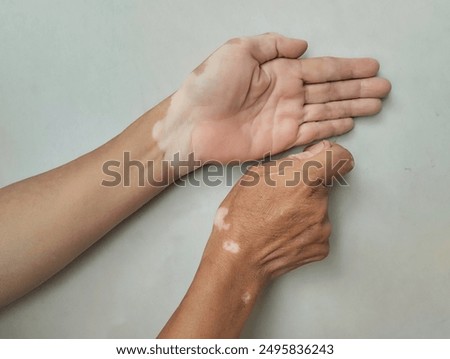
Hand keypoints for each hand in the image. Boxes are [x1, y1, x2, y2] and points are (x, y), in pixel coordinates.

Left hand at [153, 33, 390, 162]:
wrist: (191, 124)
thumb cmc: (209, 85)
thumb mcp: (238, 51)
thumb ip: (272, 45)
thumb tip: (303, 45)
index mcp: (279, 71)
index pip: (322, 68)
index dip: (348, 68)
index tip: (372, 67)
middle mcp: (287, 94)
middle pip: (331, 90)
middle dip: (358, 89)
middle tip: (385, 89)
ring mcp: (285, 118)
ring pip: (327, 109)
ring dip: (352, 107)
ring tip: (376, 104)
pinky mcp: (280, 140)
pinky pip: (312, 131)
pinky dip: (331, 127)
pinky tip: (349, 123)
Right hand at [159, 140, 353, 337]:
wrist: (239, 259)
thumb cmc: (240, 217)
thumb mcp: (256, 176)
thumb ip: (289, 163)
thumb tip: (310, 156)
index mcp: (305, 179)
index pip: (341, 158)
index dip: (333, 155)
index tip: (324, 159)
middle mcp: (320, 202)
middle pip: (326, 183)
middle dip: (309, 185)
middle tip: (283, 196)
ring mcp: (323, 226)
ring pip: (320, 207)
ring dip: (305, 208)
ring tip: (279, 218)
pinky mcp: (322, 246)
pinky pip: (318, 229)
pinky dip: (305, 229)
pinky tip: (284, 233)